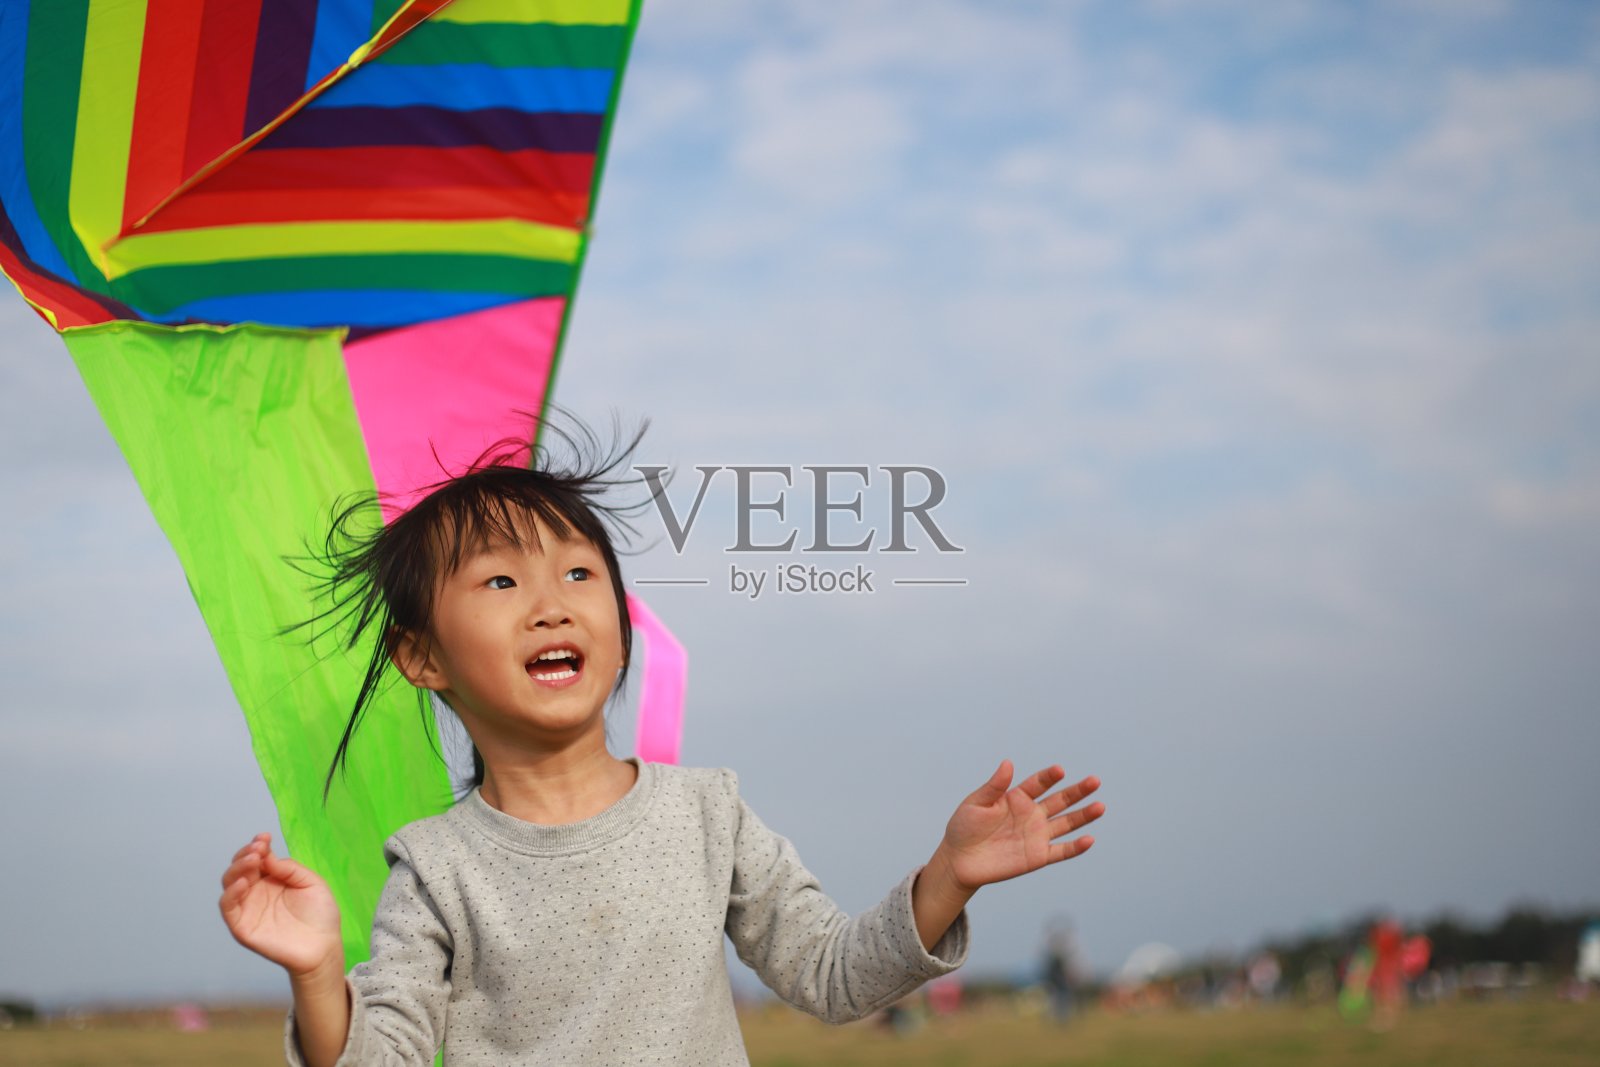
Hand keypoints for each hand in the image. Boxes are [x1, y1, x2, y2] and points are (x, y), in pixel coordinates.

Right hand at [219, 833, 342, 978]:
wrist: (323, 946)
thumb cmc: (320, 914)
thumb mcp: (310, 882)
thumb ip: (289, 869)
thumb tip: (267, 856)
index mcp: (271, 880)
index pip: (256, 859)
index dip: (257, 846)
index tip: (264, 838)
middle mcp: (256, 892)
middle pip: (239, 868)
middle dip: (246, 854)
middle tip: (258, 848)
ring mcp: (248, 909)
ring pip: (230, 883)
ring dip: (237, 869)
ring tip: (252, 860)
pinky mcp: (242, 926)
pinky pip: (228, 907)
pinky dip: (231, 893)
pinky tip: (244, 882)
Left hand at [937, 761, 1102, 893]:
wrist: (959, 861)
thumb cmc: (963, 828)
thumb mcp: (976, 803)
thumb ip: (994, 786)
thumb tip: (1008, 763)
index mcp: (1016, 798)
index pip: (1038, 783)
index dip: (1049, 777)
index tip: (1059, 771)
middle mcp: (1031, 814)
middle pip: (1059, 800)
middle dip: (1077, 791)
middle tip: (1094, 781)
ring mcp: (1036, 835)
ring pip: (1066, 823)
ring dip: (1083, 816)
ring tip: (1100, 806)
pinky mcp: (1038, 856)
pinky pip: (1061, 851)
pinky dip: (1075, 847)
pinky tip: (1089, 840)